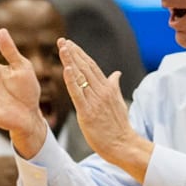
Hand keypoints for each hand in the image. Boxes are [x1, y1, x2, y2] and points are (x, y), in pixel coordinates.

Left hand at [57, 38, 145, 166]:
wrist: (123, 144)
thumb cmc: (119, 126)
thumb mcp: (118, 102)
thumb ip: (114, 86)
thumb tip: (116, 73)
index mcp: (108, 88)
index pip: (92, 66)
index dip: (80, 54)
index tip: (71, 44)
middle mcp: (101, 91)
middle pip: (85, 67)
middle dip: (73, 53)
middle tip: (62, 40)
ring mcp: (94, 102)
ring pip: (81, 77)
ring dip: (70, 61)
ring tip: (62, 48)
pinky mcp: (87, 113)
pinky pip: (78, 94)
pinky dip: (71, 81)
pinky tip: (66, 69)